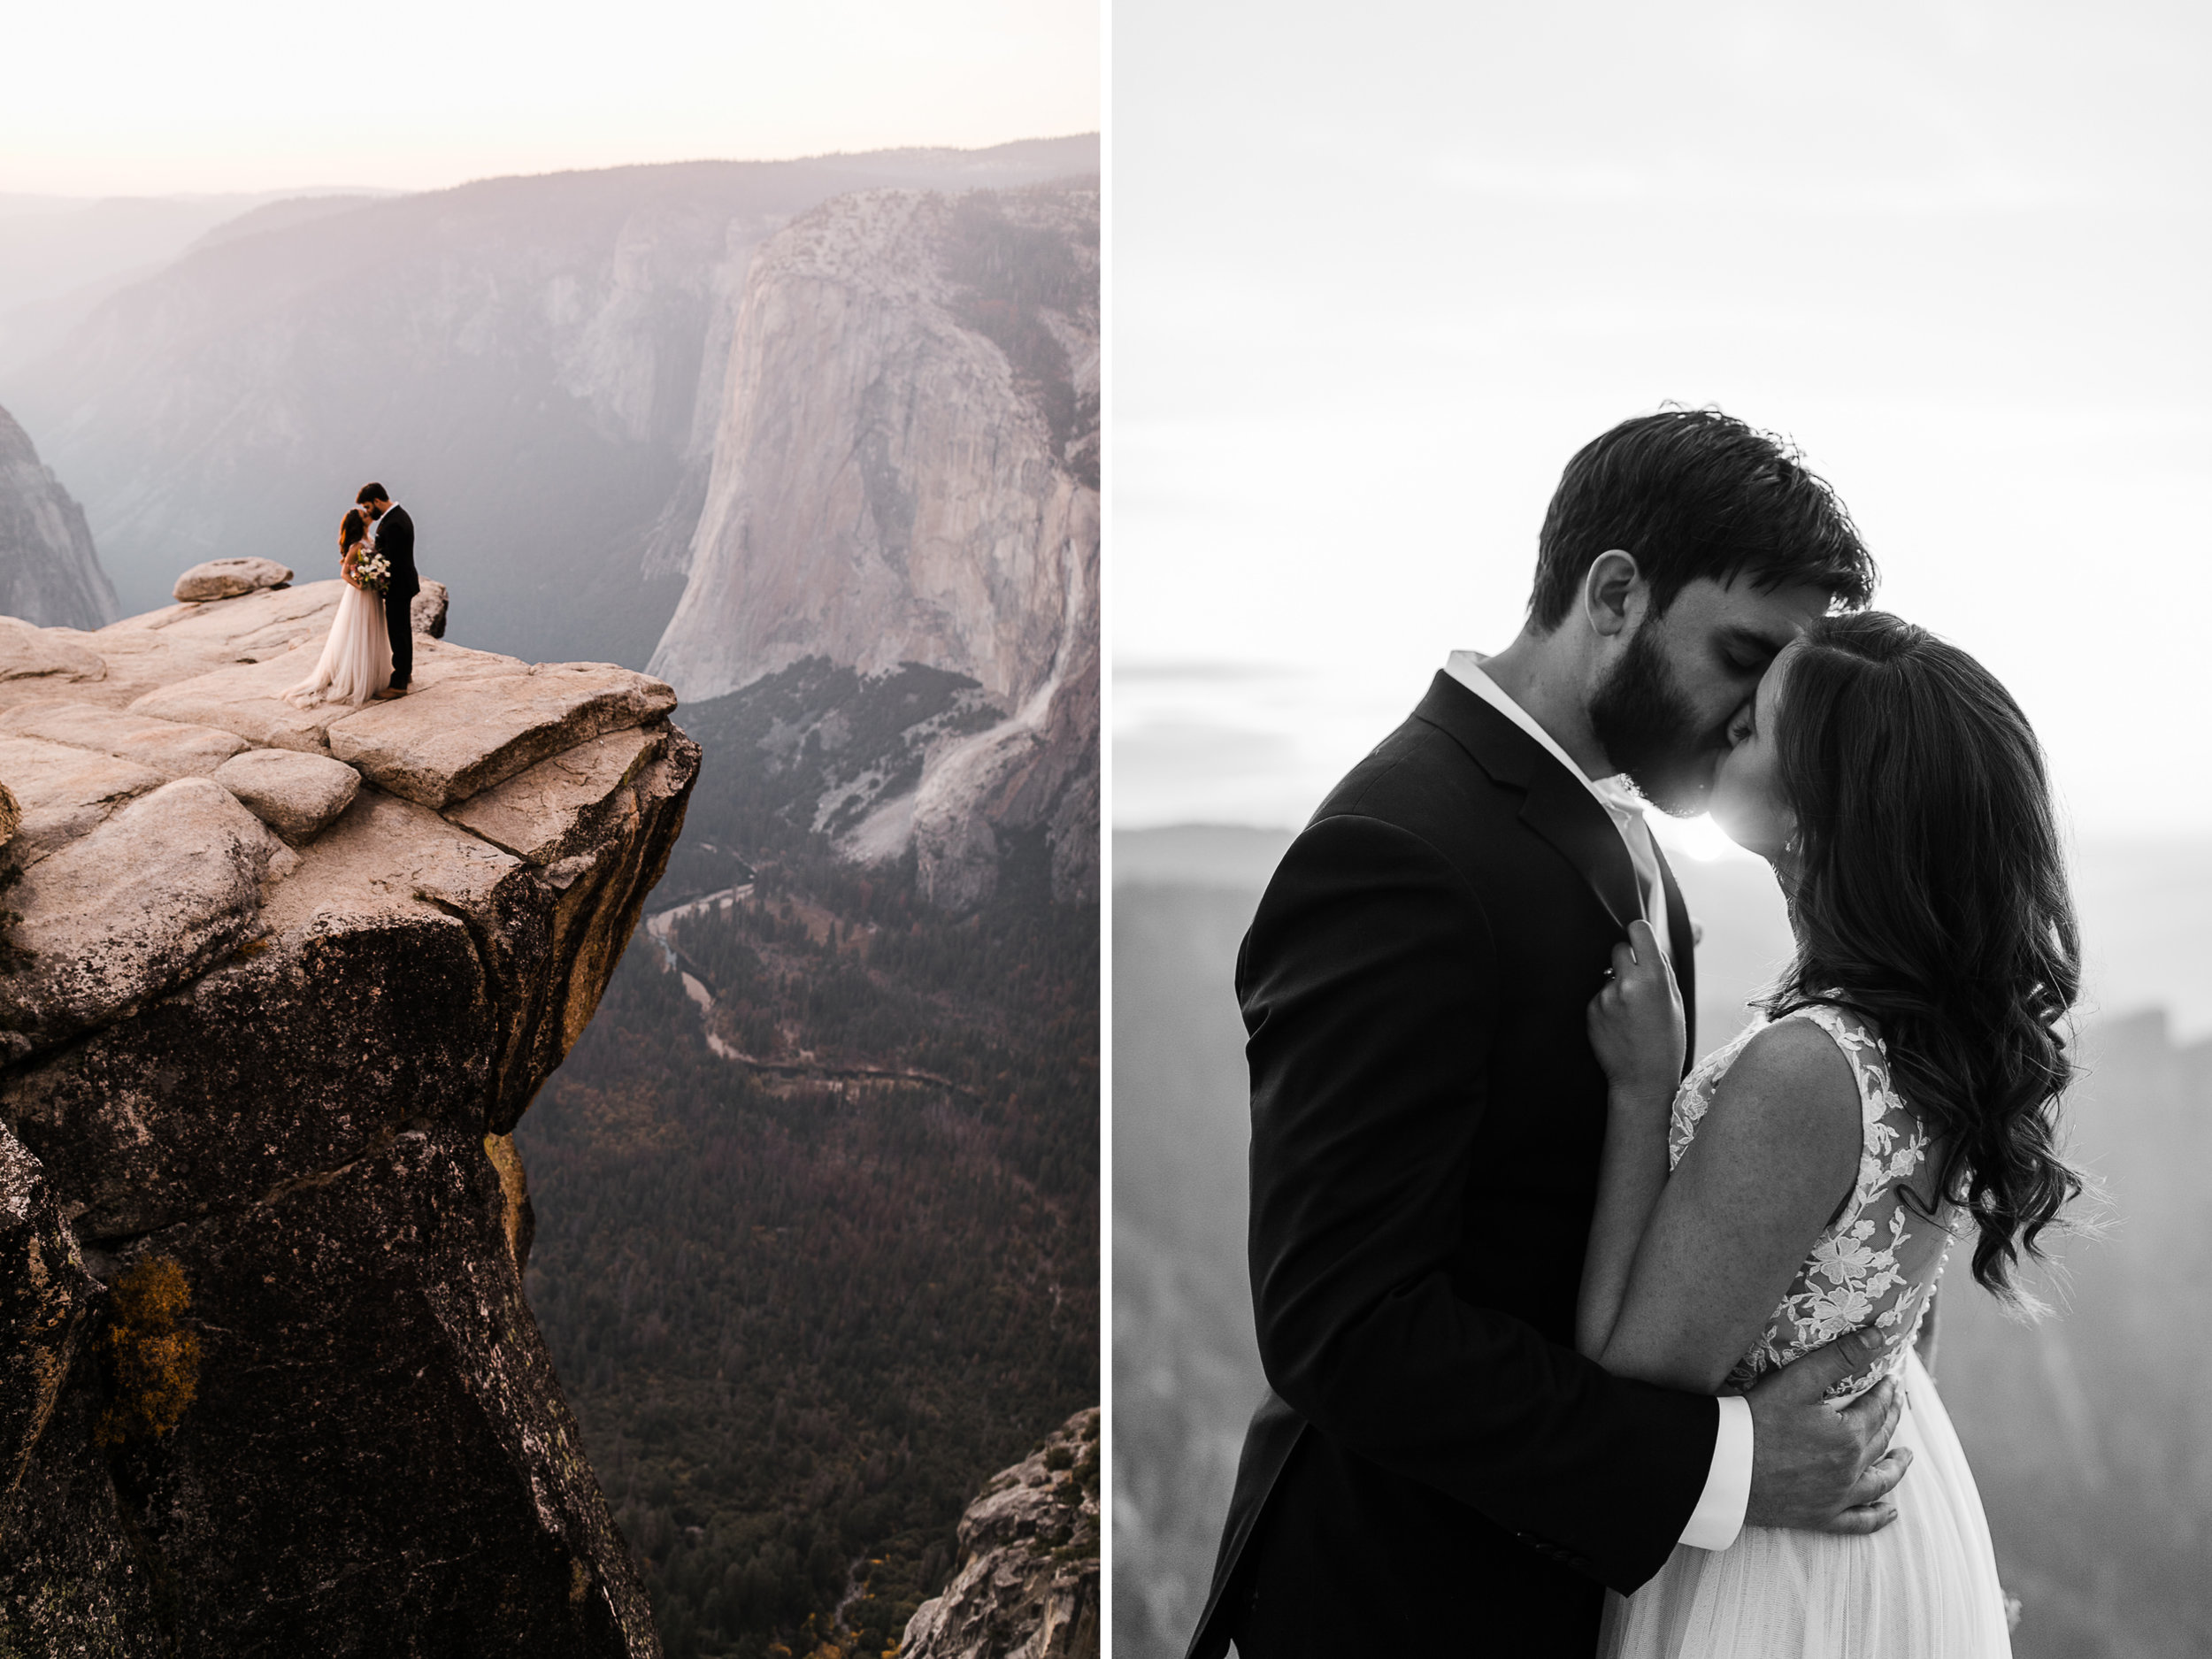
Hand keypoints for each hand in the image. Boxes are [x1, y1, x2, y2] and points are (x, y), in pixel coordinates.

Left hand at [1586, 919, 1684, 1101]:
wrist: (1643, 1080)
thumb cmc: (1667, 1041)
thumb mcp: (1676, 1002)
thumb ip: (1663, 969)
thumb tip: (1653, 942)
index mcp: (1654, 977)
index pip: (1638, 930)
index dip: (1640, 935)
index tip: (1641, 941)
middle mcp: (1626, 982)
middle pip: (1619, 948)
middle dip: (1628, 959)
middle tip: (1638, 981)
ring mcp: (1605, 997)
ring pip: (1609, 974)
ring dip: (1617, 984)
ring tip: (1631, 1012)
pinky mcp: (1590, 1010)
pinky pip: (1599, 995)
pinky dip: (1608, 1004)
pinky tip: (1619, 1024)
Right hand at [1744, 1329, 1911, 1533]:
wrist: (1725, 1468)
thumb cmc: (1757, 1420)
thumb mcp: (1797, 1381)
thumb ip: (1839, 1357)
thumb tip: (1878, 1336)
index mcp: (1849, 1435)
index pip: (1877, 1408)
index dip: (1887, 1391)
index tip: (1893, 1379)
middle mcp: (1851, 1469)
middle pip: (1881, 1440)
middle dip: (1893, 1418)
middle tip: (1898, 1404)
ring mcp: (1838, 1496)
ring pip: (1879, 1482)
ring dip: (1896, 1468)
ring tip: (1906, 1457)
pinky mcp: (1821, 1517)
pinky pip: (1858, 1521)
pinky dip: (1877, 1517)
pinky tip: (1889, 1511)